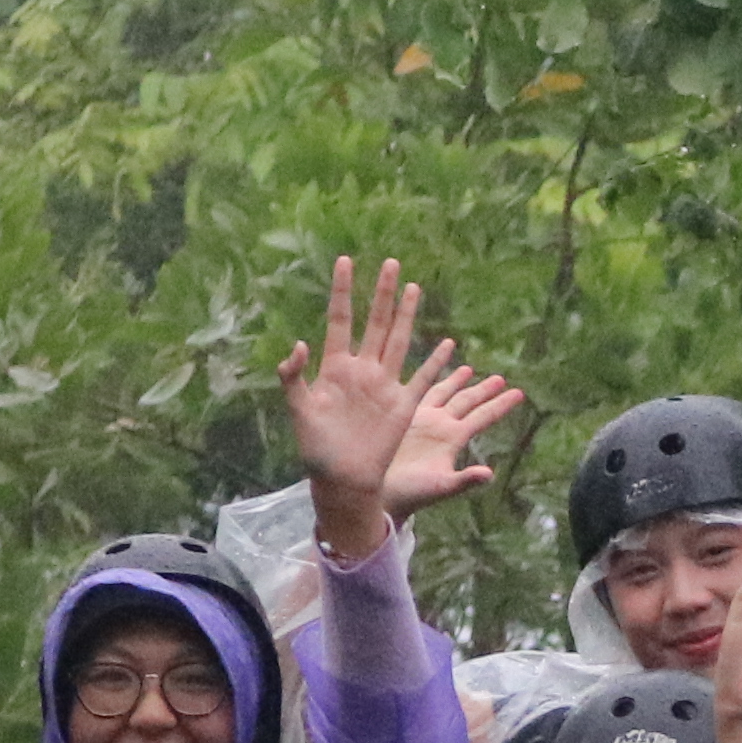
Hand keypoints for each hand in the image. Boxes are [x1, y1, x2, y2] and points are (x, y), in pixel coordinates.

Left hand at [278, 255, 528, 560]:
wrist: (343, 481)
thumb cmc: (317, 451)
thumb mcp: (299, 412)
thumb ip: (293, 378)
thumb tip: (298, 345)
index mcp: (334, 369)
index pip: (339, 320)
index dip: (342, 291)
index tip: (345, 261)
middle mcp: (361, 371)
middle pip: (375, 323)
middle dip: (381, 293)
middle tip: (390, 263)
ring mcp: (384, 386)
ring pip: (399, 341)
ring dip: (405, 314)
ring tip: (412, 286)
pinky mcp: (403, 406)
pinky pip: (423, 378)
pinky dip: (436, 362)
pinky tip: (448, 344)